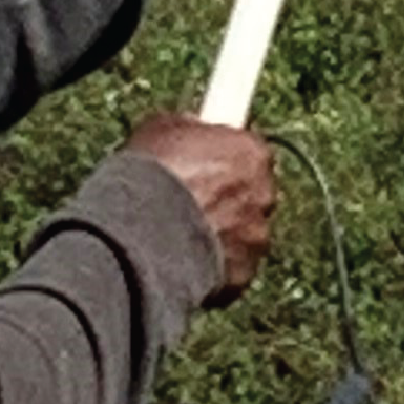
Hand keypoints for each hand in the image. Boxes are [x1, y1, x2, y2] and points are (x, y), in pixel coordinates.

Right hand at [119, 115, 279, 296]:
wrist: (139, 233)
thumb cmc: (152, 175)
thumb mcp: (164, 128)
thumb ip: (191, 129)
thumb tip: (192, 129)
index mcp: (252, 153)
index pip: (249, 152)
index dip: (225, 159)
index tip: (207, 164)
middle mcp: (264, 195)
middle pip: (251, 194)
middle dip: (227, 198)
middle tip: (190, 200)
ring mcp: (256, 239)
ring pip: (242, 234)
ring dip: (219, 234)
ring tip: (178, 234)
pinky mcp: (243, 275)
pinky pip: (231, 267)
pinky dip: (211, 265)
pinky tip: (180, 259)